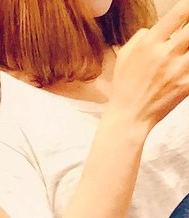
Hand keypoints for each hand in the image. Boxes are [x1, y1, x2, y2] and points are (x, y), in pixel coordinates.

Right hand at [110, 0, 188, 130]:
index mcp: (149, 44)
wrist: (129, 117)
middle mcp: (165, 54)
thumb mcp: (124, 56)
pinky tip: (186, 65)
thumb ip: (141, 37)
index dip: (188, 6)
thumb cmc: (125, 87)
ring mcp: (178, 70)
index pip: (179, 13)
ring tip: (185, 51)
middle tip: (188, 34)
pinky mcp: (187, 84)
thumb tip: (156, 27)